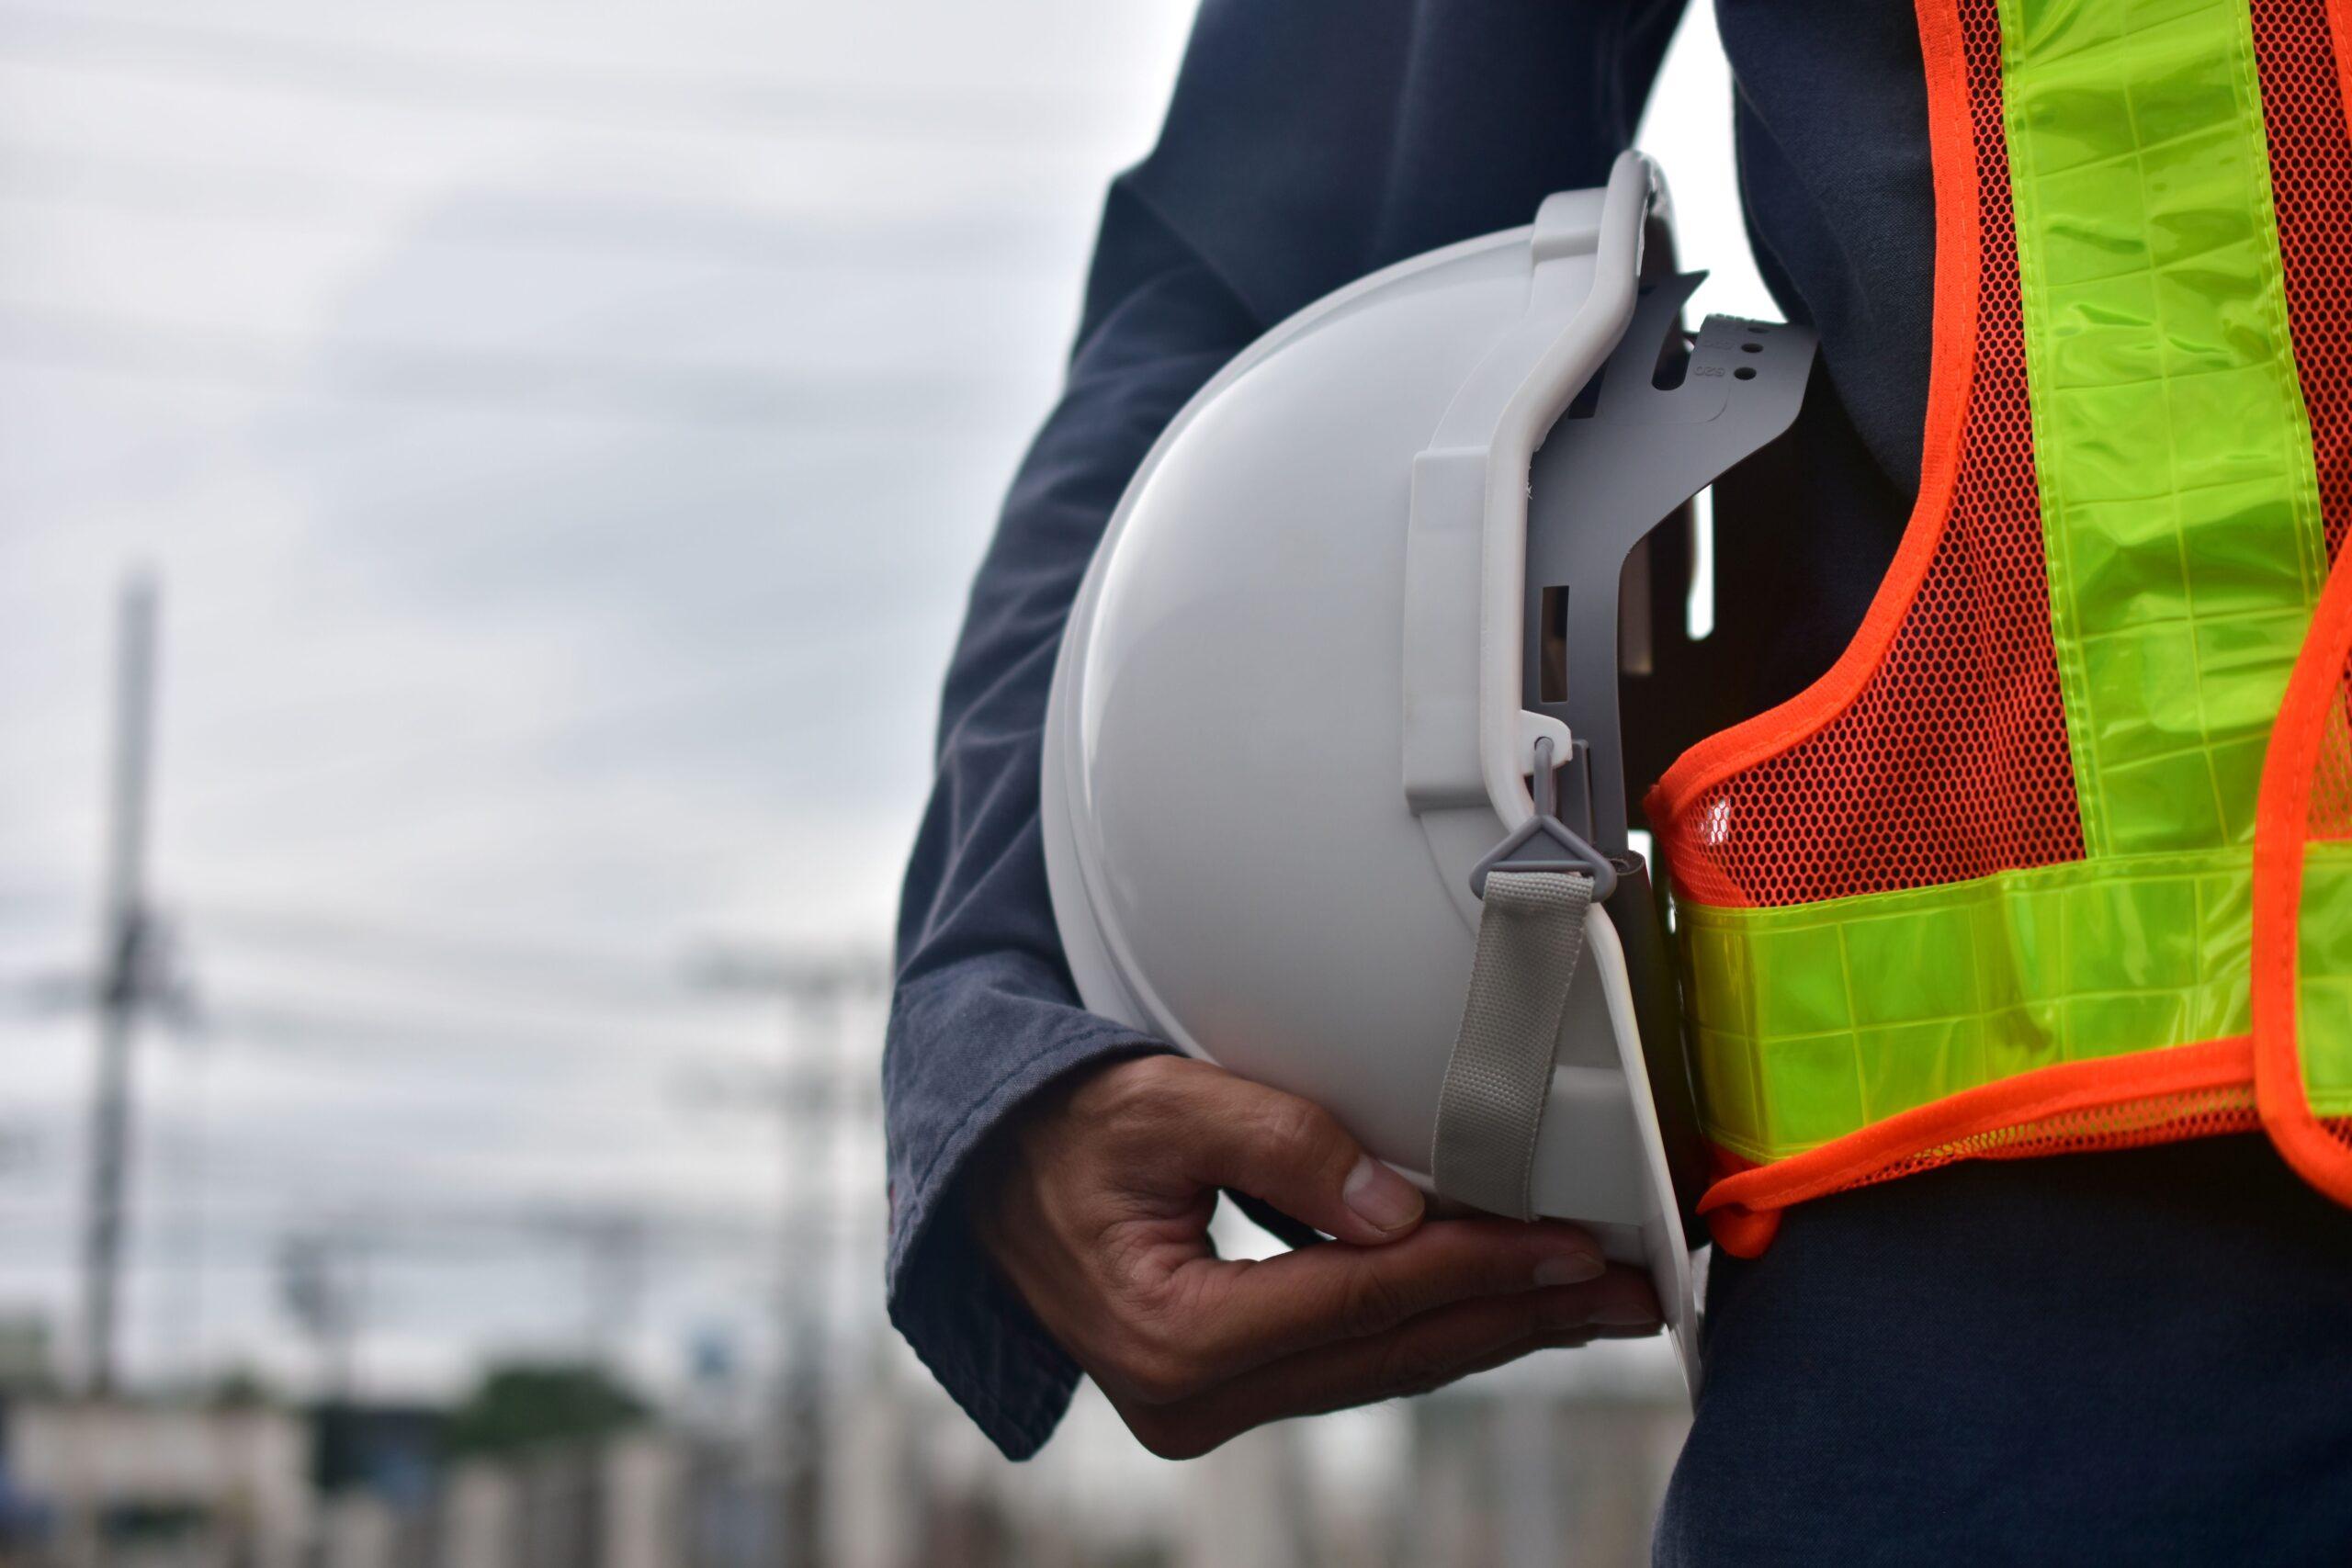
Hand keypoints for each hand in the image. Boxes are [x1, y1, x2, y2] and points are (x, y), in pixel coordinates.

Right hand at [970, 1053, 1660, 1457]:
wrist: (985, 1172)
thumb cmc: (1062, 1125)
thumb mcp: (1161, 1103)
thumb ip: (1281, 1144)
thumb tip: (1404, 1208)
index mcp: (1170, 1335)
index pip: (1360, 1299)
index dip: (1475, 1267)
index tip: (1571, 1244)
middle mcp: (1190, 1396)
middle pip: (1391, 1353)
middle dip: (1518, 1317)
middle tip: (1629, 1290)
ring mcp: (1206, 1404)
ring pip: (1384, 1367)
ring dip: (1492, 1329)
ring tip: (1592, 1302)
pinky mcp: (1225, 1388)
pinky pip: (1354, 1360)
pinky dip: (1434, 1327)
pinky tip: (1499, 1305)